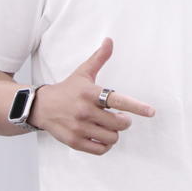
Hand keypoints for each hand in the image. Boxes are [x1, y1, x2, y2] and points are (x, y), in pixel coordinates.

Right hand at [28, 38, 154, 154]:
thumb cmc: (67, 89)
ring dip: (114, 133)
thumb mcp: (83, 72)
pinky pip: (100, 149)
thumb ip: (99, 58)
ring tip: (108, 127)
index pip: (118, 100)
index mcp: (90, 93)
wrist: (40, 107)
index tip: (151, 112)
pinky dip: (105, 145)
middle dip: (124, 121)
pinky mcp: (74, 141)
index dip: (136, 106)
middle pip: (119, 123)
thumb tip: (109, 40)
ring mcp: (79, 127)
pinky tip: (101, 137)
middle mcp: (85, 111)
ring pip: (112, 137)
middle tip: (120, 118)